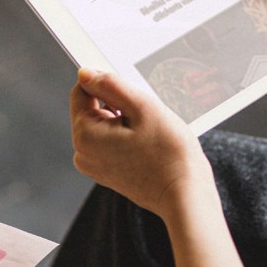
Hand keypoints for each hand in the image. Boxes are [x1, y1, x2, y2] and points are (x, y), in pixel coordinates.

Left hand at [69, 68, 212, 219]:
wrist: (185, 194)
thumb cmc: (170, 153)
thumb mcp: (142, 107)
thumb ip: (111, 85)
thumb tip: (85, 73)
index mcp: (85, 134)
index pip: (81, 91)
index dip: (105, 82)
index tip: (130, 87)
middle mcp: (82, 152)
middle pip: (92, 108)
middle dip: (118, 104)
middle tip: (147, 116)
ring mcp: (94, 166)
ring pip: (104, 125)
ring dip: (125, 120)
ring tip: (150, 132)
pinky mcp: (107, 173)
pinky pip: (111, 142)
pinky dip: (127, 136)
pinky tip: (148, 144)